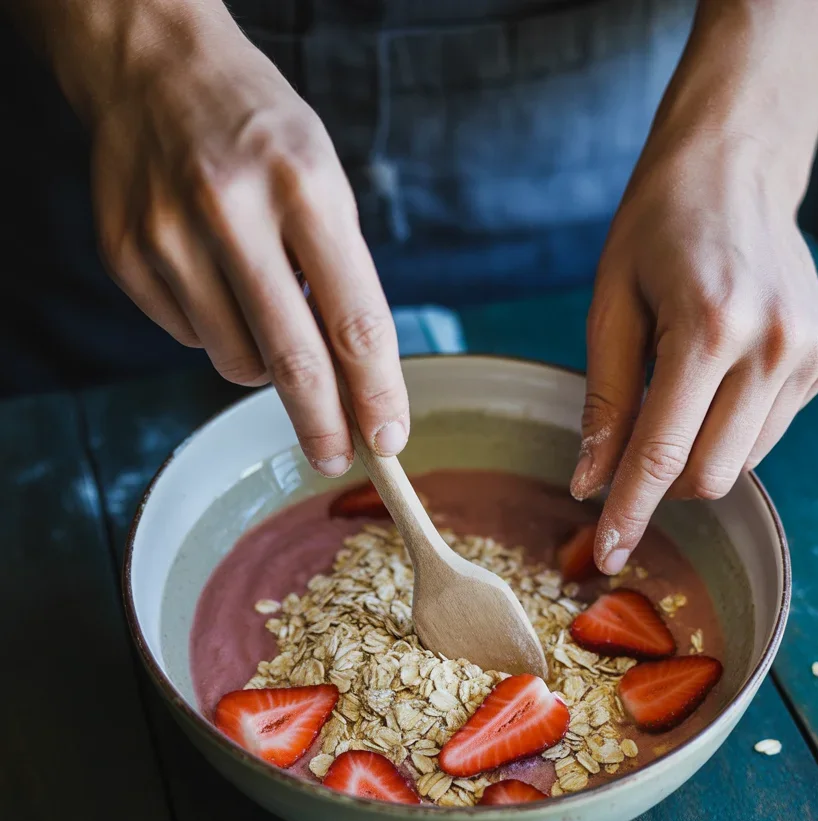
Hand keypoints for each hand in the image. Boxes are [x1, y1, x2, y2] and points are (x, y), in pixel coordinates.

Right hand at [91, 16, 407, 473]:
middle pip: (292, 360)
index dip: (377, 393)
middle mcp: (231, 211)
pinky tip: (209, 274)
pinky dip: (213, 327)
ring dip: (263, 361)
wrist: (152, 67)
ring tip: (260, 299)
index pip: (354, 320)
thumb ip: (342, 277)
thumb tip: (357, 386)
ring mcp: (168, 236)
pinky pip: (189, 338)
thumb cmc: (261, 134)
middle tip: (335, 457)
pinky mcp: (127, 257)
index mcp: (302, 185)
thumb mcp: (323, 179)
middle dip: (323, 424)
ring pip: (237, 361)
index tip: (390, 439)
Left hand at [572, 131, 817, 573]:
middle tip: (630, 457)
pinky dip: (730, 425)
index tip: (609, 555)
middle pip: (711, 475)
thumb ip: (604, 400)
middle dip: (664, 485)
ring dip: (698, 453)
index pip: (663, 453)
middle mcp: (773, 345)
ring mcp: (809, 353)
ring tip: (679, 386)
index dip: (631, 512)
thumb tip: (590, 484)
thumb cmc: (658, 226)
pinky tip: (718, 373)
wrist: (737, 163)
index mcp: (710, 327)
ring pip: (741, 461)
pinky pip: (766, 430)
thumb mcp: (611, 304)